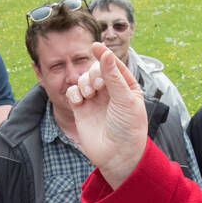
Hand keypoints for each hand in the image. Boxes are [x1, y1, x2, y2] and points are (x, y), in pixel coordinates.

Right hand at [66, 43, 148, 188]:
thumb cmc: (128, 128)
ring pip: (83, 79)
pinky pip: (73, 93)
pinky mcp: (82, 110)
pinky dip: (74, 93)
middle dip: (94, 73)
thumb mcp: (125, 100)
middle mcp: (110, 92)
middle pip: (96, 70)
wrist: (117, 156)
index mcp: (126, 87)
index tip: (95, 46)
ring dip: (84, 82)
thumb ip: (114, 76)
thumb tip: (105, 53)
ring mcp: (95, 101)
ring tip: (89, 94)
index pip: (114, 65)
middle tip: (97, 85)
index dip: (105, 56)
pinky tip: (79, 101)